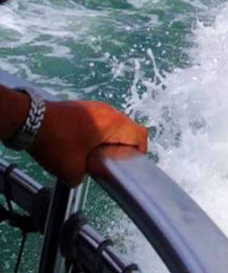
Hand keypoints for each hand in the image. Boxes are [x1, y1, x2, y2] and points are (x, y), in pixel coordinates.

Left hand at [29, 99, 147, 185]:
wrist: (31, 120)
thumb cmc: (56, 142)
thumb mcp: (72, 170)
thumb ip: (84, 176)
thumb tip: (82, 175)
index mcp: (114, 124)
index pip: (140, 135)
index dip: (139, 152)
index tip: (128, 164)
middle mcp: (109, 112)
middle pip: (128, 129)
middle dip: (121, 148)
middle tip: (109, 163)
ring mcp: (96, 107)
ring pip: (113, 125)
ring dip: (108, 140)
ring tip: (93, 155)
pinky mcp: (84, 107)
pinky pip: (100, 121)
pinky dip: (96, 133)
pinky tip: (80, 145)